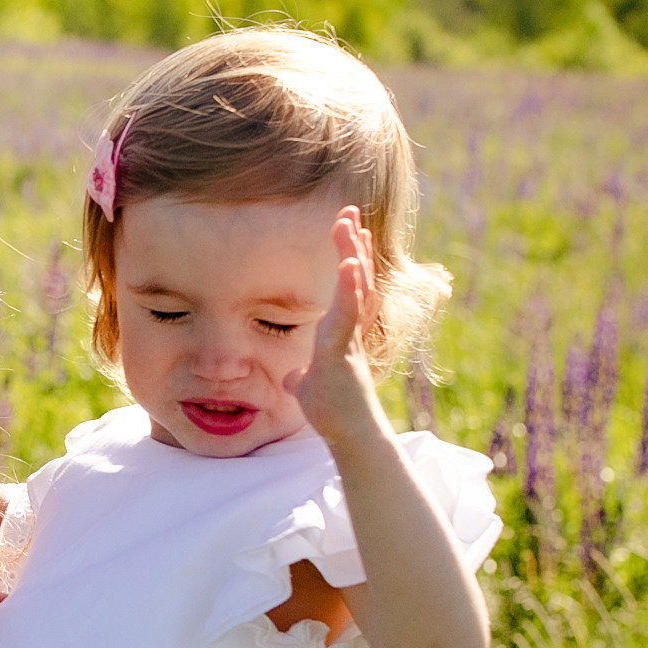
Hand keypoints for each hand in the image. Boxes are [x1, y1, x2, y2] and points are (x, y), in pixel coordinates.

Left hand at [287, 208, 387, 452]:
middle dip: (352, 244)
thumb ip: (303, 377)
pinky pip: (348, 315)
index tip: (348, 229)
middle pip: (355, 278)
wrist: (350, 436)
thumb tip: (292, 378)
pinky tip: (349, 263)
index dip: (349, 257)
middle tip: (349, 211)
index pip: (347, 287)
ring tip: (350, 224)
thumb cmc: (333, 413)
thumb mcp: (310, 389)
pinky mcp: (343, 353)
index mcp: (340, 333)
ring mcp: (348, 339)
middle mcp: (349, 331)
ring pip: (354, 290)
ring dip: (352, 255)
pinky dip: (349, 288)